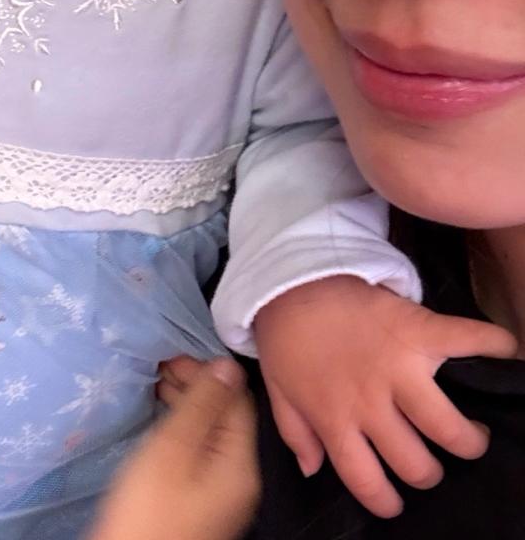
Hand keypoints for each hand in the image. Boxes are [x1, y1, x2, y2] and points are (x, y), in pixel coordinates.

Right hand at [91, 358, 259, 539]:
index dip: (208, 370)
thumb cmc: (148, 506)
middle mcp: (238, 474)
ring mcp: (220, 488)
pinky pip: (199, 447)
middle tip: (159, 365)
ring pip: (210, 429)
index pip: (238, 398)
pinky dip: (182, 424)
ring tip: (155, 383)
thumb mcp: (173, 447)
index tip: (172, 355)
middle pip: (225, 413)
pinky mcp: (200, 494)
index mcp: (240, 463)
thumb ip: (201, 404)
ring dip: (186, 401)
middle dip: (195, 382)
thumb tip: (225, 364)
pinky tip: (159, 416)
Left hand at [254, 275, 516, 517]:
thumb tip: (313, 470)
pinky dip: (493, 345)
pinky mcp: (419, 330)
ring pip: (449, 428)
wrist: (290, 277)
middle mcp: (371, 402)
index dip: (385, 501)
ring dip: (467, 438)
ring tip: (469, 432)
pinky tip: (504, 353)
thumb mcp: (277, 387)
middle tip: (430, 456)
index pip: (367, 481)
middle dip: (429, 471)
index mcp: (334, 418)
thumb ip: (294, 432)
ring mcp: (399, 368)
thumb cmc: (284, 334)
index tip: (394, 502)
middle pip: (417, 464)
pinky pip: (467, 340)